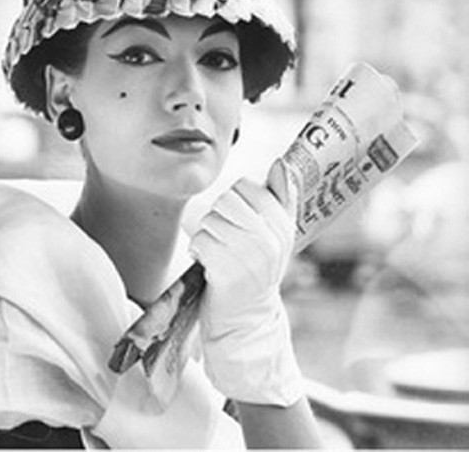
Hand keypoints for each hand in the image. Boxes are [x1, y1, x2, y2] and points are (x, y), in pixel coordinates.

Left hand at [189, 175, 303, 405]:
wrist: (248, 320)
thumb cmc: (258, 268)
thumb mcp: (277, 235)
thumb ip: (281, 197)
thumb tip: (281, 162)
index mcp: (283, 226)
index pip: (247, 187)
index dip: (236, 199)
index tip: (240, 220)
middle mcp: (269, 241)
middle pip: (226, 201)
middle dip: (218, 215)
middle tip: (225, 235)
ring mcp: (248, 258)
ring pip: (210, 221)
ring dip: (208, 236)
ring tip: (219, 253)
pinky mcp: (226, 273)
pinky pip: (200, 242)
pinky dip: (199, 252)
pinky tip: (209, 265)